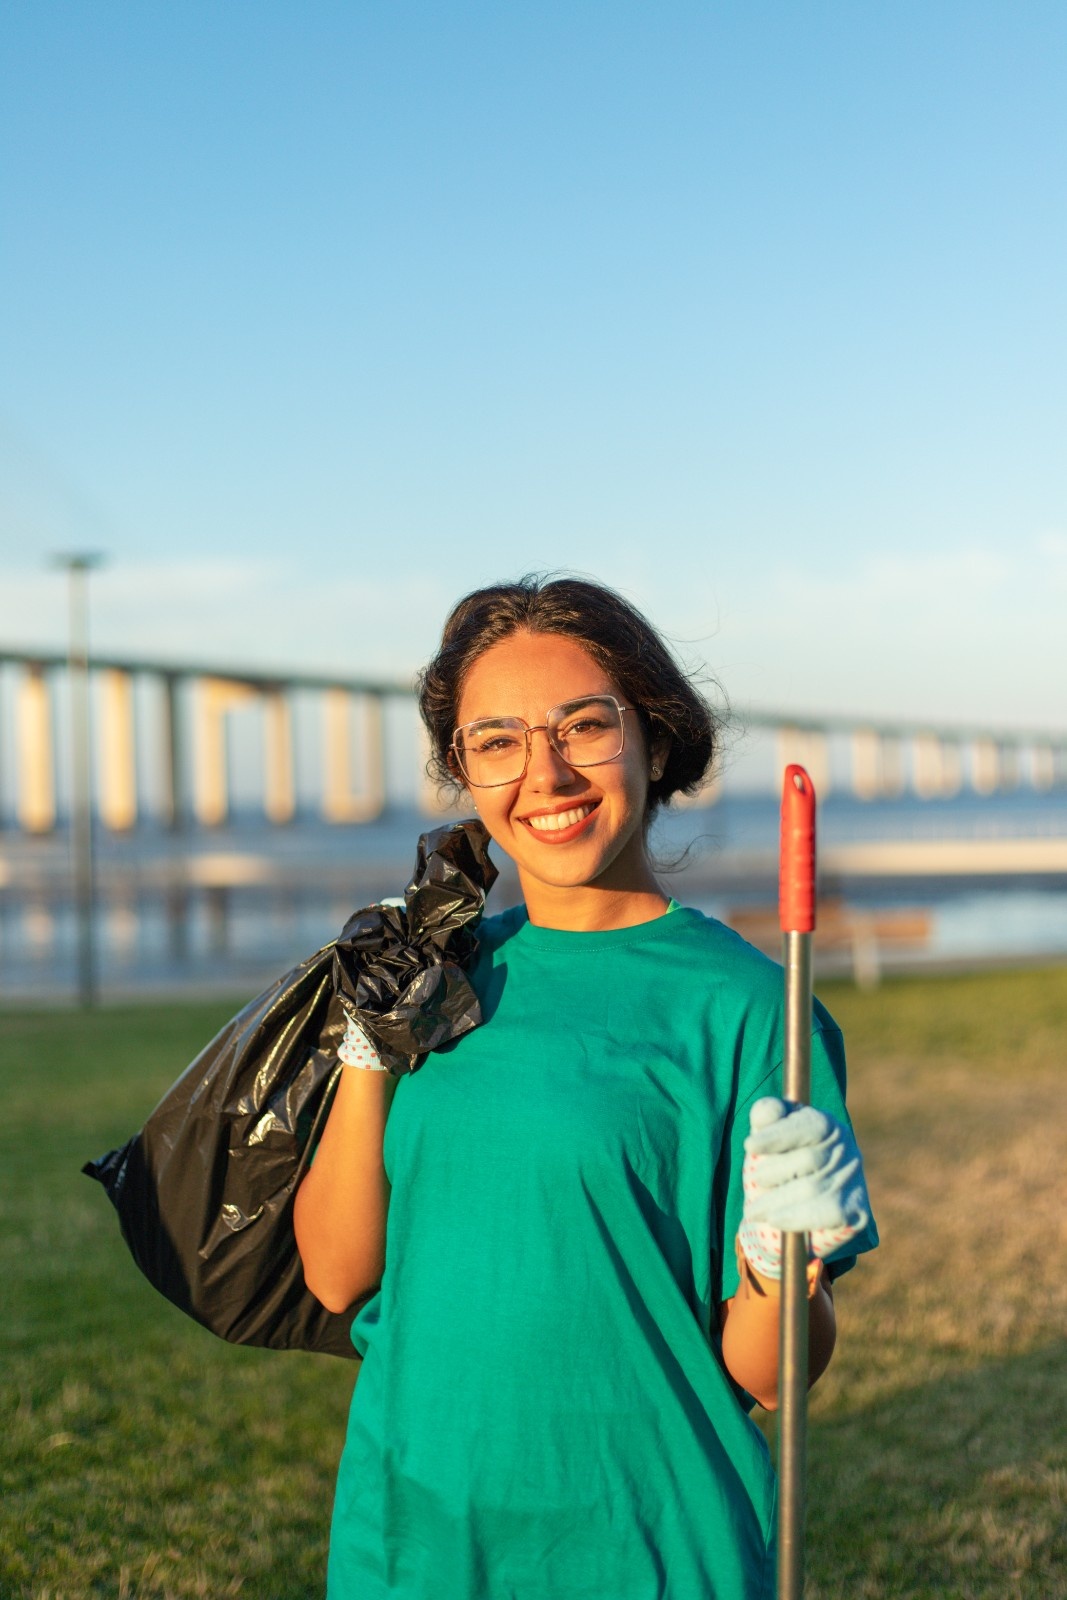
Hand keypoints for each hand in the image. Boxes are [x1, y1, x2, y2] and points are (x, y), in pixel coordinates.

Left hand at [737, 1097, 869, 1280]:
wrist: (787, 1221)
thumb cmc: (775, 1172)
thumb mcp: (766, 1142)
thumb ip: (765, 1118)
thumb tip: (768, 1111)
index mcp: (824, 1124)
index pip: (809, 1124)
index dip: (779, 1134)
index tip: (749, 1145)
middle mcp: (845, 1148)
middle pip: (809, 1159)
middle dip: (774, 1171)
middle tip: (755, 1180)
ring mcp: (853, 1180)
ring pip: (812, 1188)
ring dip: (775, 1200)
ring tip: (753, 1210)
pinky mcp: (857, 1212)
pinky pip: (827, 1214)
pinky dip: (796, 1217)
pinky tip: (775, 1219)